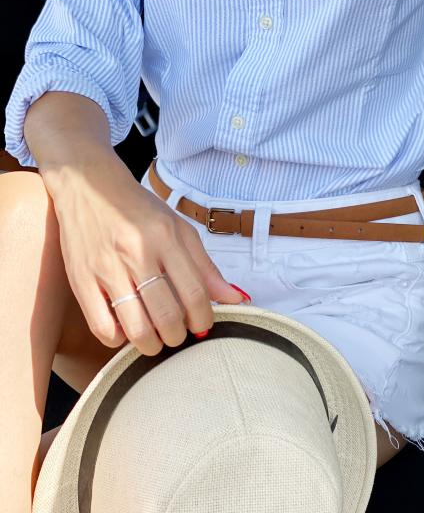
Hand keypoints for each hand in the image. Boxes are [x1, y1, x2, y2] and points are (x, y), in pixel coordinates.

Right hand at [46, 151, 247, 355]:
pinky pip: (103, 327)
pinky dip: (118, 340)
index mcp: (166, 237)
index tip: (202, 325)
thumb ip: (206, 266)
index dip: (204, 319)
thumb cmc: (138, 210)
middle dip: (179, 336)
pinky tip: (126, 330)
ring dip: (152, 344)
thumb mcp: (178, 227)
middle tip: (178, 333)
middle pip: (167, 315)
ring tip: (155, 339)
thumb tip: (236, 298)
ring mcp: (106, 267)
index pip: (195, 292)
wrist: (88, 186)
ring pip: (136, 327)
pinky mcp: (80, 279)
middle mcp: (137, 251)